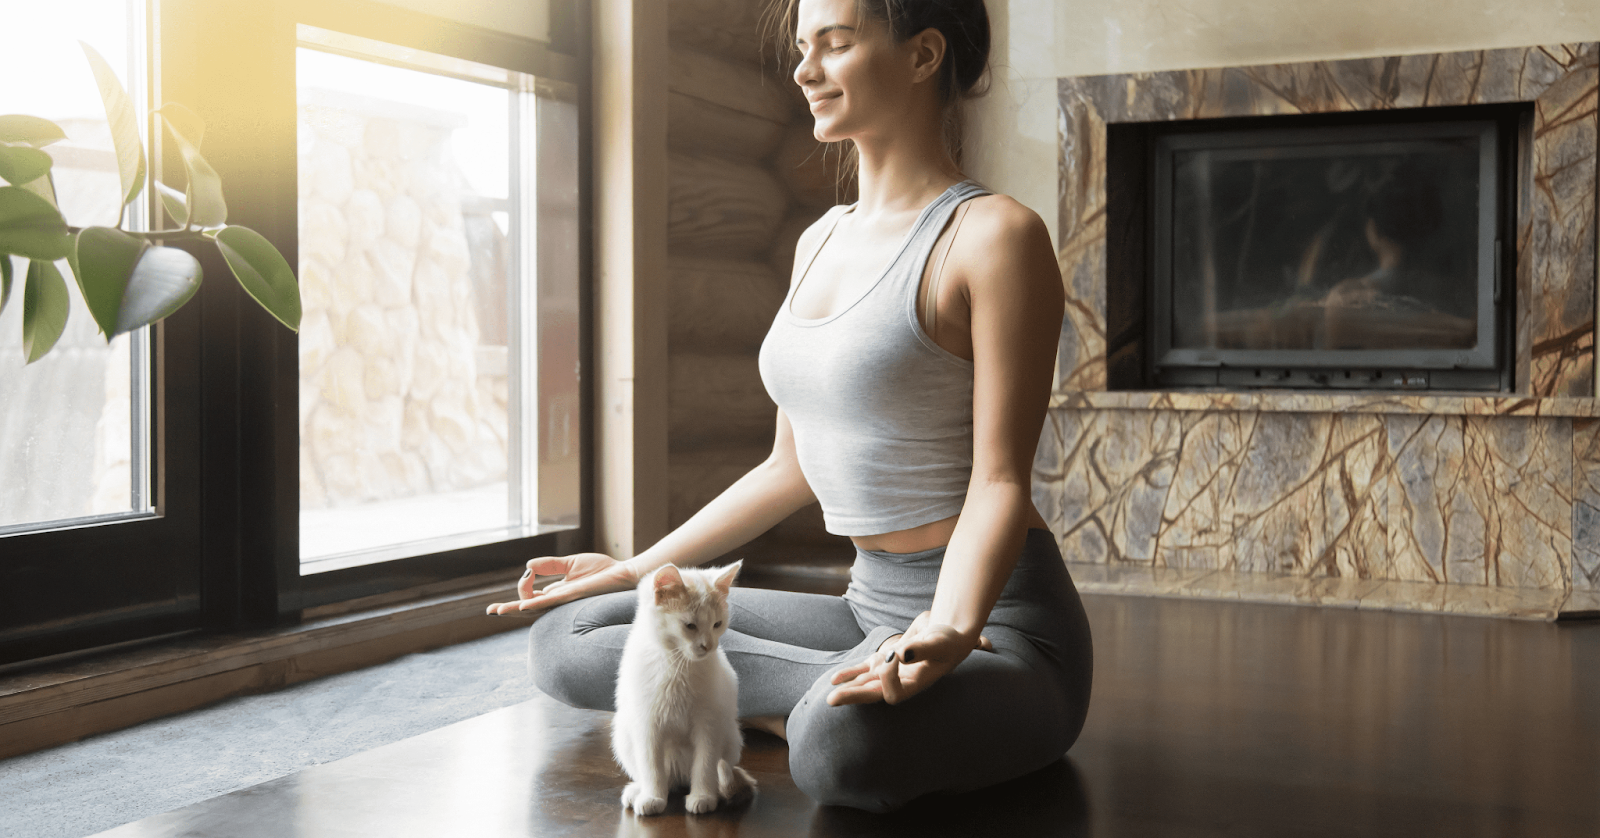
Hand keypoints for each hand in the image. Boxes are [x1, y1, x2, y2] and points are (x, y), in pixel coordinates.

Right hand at [485, 553, 639, 615]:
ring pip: (534, 608)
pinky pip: (550, 602)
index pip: (530, 596)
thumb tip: (528, 565)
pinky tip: (523, 607)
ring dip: (515, 610)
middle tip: (491, 611)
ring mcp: (564, 600)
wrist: (623, 573)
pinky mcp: (572, 596)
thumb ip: (549, 564)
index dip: (523, 584)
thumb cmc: (602, 570)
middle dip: (509, 610)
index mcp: (557, 593)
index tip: (529, 571)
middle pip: (528, 608)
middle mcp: (558, 601)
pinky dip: (536, 604)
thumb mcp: (570, 563)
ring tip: (498, 611)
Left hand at [825, 612, 992, 705]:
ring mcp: (890, 672)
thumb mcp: (938, 643)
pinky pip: (864, 670)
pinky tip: (834, 678)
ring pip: (865, 684)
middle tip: (831, 700)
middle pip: (874, 695)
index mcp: (915, 686)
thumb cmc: (948, 640)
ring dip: (848, 688)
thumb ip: (921, 649)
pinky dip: (850, 673)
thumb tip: (901, 654)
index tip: (894, 652)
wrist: (948, 633)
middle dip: (853, 696)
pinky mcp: (884, 660)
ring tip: (830, 696)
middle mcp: (901, 683)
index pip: (893, 692)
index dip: (888, 675)